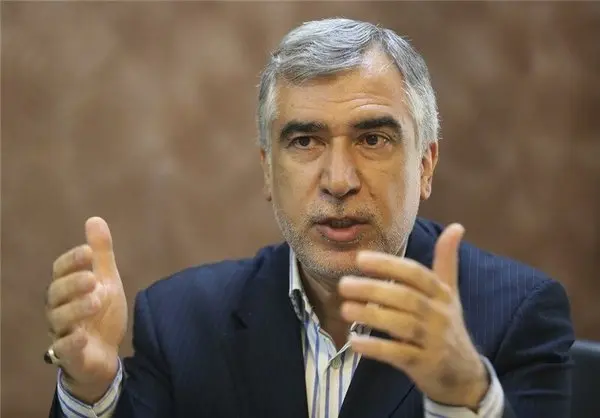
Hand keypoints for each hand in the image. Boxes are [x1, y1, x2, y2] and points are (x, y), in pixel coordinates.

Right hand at [45, 217, 127, 402]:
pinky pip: (62, 351)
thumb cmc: (101, 312)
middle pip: (56, 294)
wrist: (106, 351)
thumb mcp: (106, 279)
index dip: (72, 261)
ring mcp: (61, 332)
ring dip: (76, 310)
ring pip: (59, 320)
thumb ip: (101, 253)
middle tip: (93, 278)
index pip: (60, 271)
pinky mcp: (69, 356)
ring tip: (96, 301)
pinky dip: (70, 344)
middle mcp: (58, 308)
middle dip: (73, 284)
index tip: (88, 251)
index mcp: (66, 288)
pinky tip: (82, 336)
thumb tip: (95, 219)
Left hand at [338, 223, 488, 408]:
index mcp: (442, 294)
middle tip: (343, 284)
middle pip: (405, 298)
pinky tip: (354, 341)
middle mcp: (439, 315)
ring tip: (344, 309)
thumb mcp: (450, 293)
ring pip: (401, 325)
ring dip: (371, 316)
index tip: (360, 259)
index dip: (389, 265)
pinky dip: (376, 348)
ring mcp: (434, 341)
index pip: (416, 274)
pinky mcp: (424, 365)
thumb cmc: (448, 325)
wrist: (464, 374)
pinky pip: (398, 354)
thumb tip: (456, 226)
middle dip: (373, 289)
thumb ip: (446, 260)